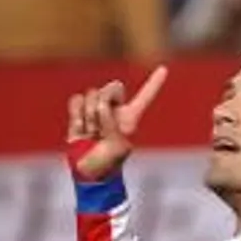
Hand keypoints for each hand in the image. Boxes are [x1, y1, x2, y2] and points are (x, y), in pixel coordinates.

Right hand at [66, 65, 166, 179]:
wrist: (87, 171)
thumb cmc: (107, 164)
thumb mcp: (117, 146)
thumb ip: (112, 123)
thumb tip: (101, 105)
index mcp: (131, 117)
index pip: (145, 96)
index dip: (155, 82)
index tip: (164, 68)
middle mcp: (115, 110)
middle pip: (112, 87)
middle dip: (104, 105)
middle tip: (101, 129)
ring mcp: (96, 110)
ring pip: (91, 94)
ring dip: (89, 117)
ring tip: (91, 134)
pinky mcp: (79, 112)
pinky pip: (77, 100)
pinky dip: (76, 114)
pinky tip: (80, 129)